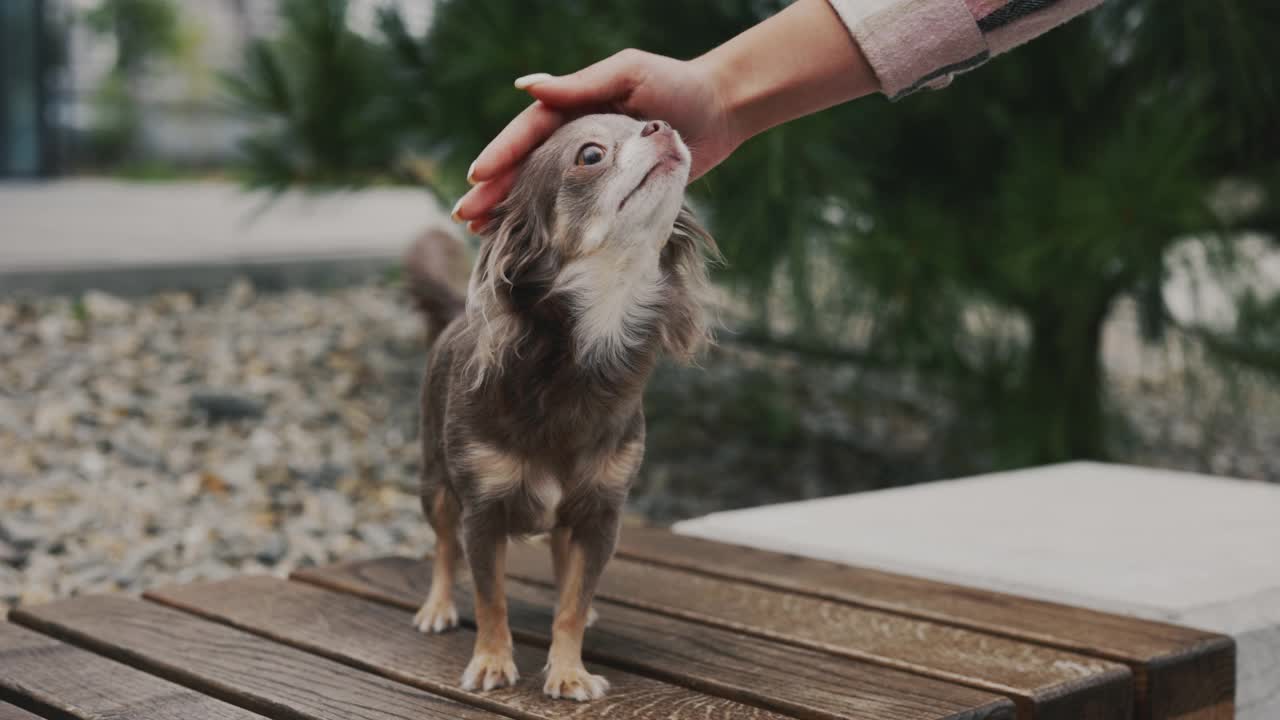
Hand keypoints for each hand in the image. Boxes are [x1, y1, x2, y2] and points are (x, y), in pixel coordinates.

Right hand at [452, 50, 740, 230]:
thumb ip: (582, 85)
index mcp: (573, 109)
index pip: (528, 132)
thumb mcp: (628, 75)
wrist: (720, 112)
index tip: (476, 175)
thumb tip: (528, 87)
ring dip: (512, 210)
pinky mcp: (612, 193)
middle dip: (494, 189)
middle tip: (465, 215)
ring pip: (541, 190)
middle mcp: (576, 140)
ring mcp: (591, 168)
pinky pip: (573, 209)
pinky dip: (549, 223)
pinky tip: (529, 240)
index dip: (502, 153)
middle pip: (526, 166)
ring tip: (483, 233)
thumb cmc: (676, 86)